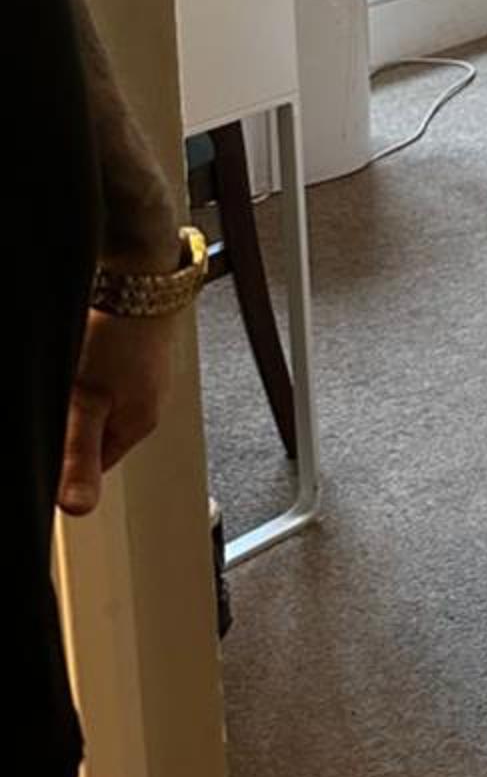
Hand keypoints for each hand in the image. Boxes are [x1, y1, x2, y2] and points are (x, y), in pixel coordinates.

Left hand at [59, 310, 177, 517]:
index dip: (68, 456)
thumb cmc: (119, 330)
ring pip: (102, 395)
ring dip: (81, 388)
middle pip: (99, 428)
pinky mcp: (135, 343)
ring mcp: (144, 369)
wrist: (142, 269)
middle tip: (55, 397)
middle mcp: (148, 398)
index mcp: (139, 421)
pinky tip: (81, 344)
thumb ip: (79, 454)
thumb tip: (78, 508)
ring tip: (68, 366)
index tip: (48, 438)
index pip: (97, 462)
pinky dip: (91, 360)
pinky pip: (107, 365)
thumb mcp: (86, 400)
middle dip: (73, 419)